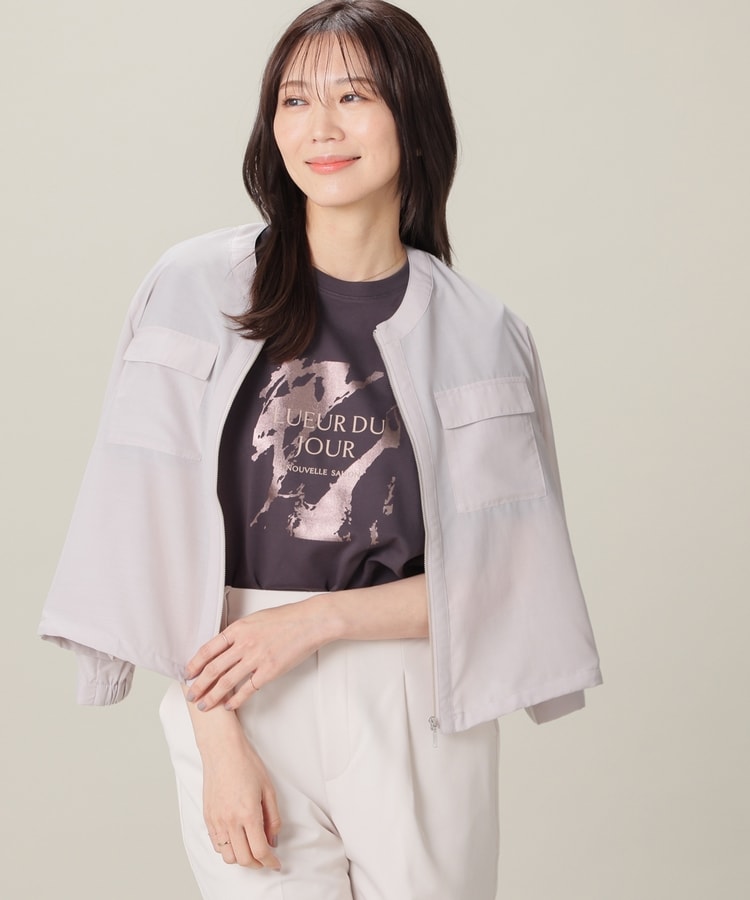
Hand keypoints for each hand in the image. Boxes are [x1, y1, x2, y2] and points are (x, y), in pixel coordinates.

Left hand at [185, 597, 332, 711]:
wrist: (310, 622)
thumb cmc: (287, 618)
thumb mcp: (256, 618)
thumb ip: (240, 632)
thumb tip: (226, 645)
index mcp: (238, 629)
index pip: (208, 649)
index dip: (195, 663)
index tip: (187, 673)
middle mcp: (243, 644)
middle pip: (213, 668)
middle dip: (198, 685)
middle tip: (191, 695)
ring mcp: (256, 658)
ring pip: (226, 682)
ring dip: (212, 696)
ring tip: (204, 705)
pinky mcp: (269, 671)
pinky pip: (247, 690)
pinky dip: (235, 700)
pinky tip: (229, 706)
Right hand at [202, 727, 281, 869]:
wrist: (223, 750)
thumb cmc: (247, 764)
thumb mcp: (268, 789)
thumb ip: (273, 818)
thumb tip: (273, 839)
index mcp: (248, 814)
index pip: (260, 850)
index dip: (270, 861)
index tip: (276, 863)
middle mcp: (230, 821)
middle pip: (244, 858)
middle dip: (258, 864)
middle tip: (266, 860)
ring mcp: (217, 820)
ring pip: (228, 856)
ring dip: (242, 859)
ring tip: (251, 851)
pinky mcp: (208, 817)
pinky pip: (216, 845)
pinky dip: (228, 849)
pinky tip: (237, 841)